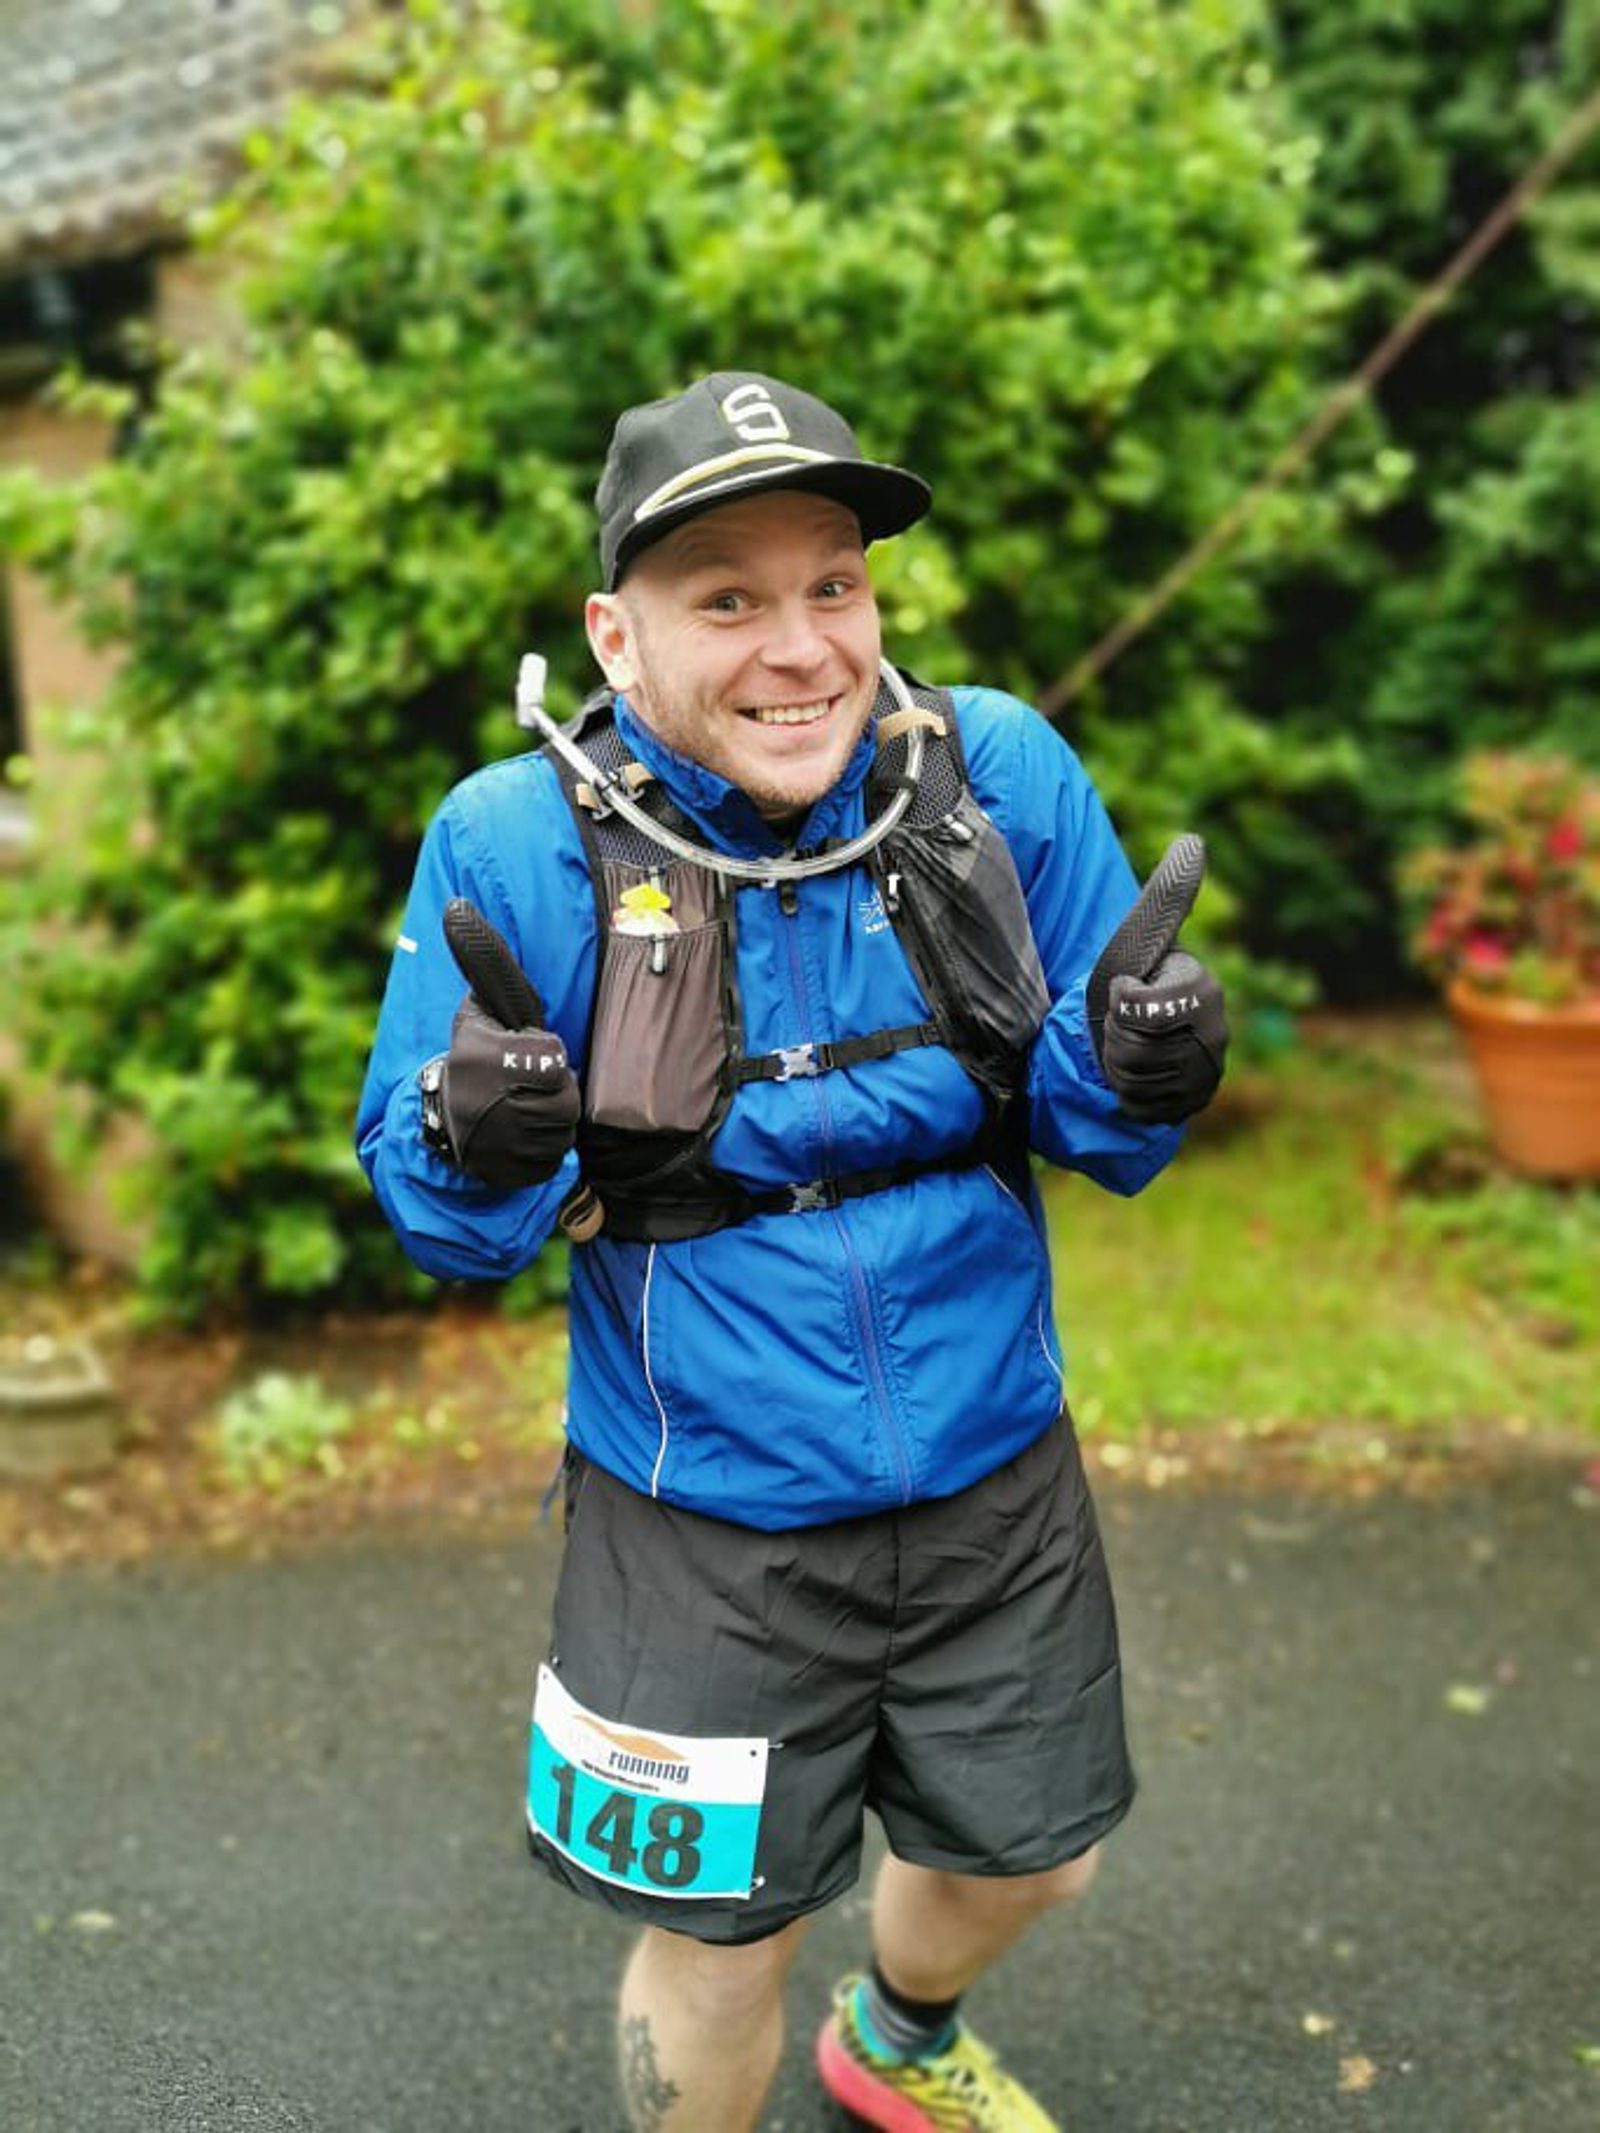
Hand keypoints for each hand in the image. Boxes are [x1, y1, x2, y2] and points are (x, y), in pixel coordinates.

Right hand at [440, 997, 579, 1189]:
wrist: (441, 1115)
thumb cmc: (472, 1061)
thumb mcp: (478, 1018)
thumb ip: (493, 983)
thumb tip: (472, 935)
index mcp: (485, 1060)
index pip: (555, 1060)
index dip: (551, 1057)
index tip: (536, 1057)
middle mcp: (491, 1103)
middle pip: (566, 1102)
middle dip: (560, 1092)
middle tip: (542, 1088)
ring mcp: (498, 1143)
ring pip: (562, 1134)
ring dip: (555, 1121)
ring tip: (534, 1109)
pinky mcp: (504, 1171)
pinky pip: (551, 1162)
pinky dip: (546, 1149)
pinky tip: (528, 1135)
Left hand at [1102, 951, 1228, 1122]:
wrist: (1189, 1006)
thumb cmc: (1160, 976)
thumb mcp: (1154, 957)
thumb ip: (1135, 968)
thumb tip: (1122, 993)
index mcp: (1201, 991)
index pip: (1135, 1008)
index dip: (1118, 999)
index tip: (1122, 989)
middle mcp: (1213, 1035)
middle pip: (1134, 1052)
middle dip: (1113, 1035)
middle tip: (1116, 1021)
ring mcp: (1208, 1073)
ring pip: (1134, 1082)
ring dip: (1114, 1062)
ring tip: (1120, 1043)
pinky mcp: (1197, 1099)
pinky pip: (1144, 1108)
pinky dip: (1125, 1093)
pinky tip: (1129, 1071)